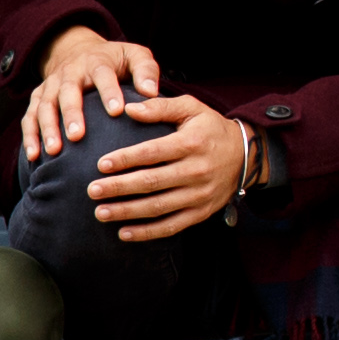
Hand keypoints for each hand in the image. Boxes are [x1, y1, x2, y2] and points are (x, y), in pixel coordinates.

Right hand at [19, 22, 158, 163]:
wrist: (79, 51)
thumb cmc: (115, 61)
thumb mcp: (135, 56)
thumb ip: (146, 71)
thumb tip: (151, 93)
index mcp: (96, 62)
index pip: (102, 75)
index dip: (109, 92)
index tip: (117, 111)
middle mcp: (70, 73)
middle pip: (68, 91)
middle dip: (71, 114)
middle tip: (77, 136)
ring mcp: (51, 85)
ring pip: (45, 105)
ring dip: (48, 128)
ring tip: (54, 151)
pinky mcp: (38, 98)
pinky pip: (29, 117)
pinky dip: (29, 136)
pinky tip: (33, 156)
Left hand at [86, 89, 253, 241]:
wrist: (246, 155)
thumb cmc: (210, 128)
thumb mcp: (191, 108)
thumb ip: (160, 107)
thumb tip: (128, 109)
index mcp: (191, 143)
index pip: (153, 153)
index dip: (126, 159)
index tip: (100, 164)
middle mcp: (196, 171)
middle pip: (152, 182)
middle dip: (119, 188)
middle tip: (92, 190)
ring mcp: (199, 195)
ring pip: (158, 207)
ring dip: (127, 212)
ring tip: (100, 213)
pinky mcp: (201, 212)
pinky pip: (172, 226)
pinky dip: (148, 233)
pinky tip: (124, 233)